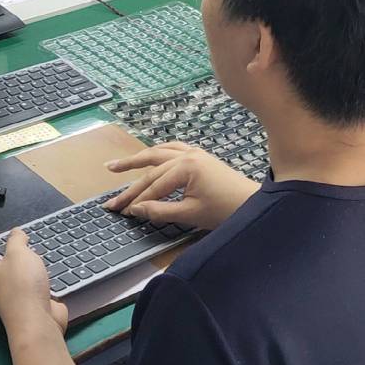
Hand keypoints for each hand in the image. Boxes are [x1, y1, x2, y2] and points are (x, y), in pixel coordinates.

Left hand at [0, 232, 68, 336]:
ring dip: (29, 272)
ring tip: (42, 258)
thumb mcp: (18, 253)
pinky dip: (43, 285)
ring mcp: (14, 299)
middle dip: (11, 261)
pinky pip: (36, 291)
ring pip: (20, 282)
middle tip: (24, 247)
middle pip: (0, 272)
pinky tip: (53, 276)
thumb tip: (15, 232)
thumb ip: (17, 240)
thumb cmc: (21, 284)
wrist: (37, 320)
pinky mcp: (32, 307)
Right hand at [105, 142, 260, 231]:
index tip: (120, 212)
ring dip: (137, 160)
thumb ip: (160, 211)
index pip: (153, 186)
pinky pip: (173, 149)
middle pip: (151, 169)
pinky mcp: (200, 156)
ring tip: (116, 167)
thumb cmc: (225, 210)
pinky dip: (158, 153)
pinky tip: (149, 157)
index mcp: (185, 167)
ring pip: (159, 153)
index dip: (135, 201)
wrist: (254, 204)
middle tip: (111, 199)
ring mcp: (195, 153)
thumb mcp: (190, 214)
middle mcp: (188, 155)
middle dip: (130, 186)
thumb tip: (136, 209)